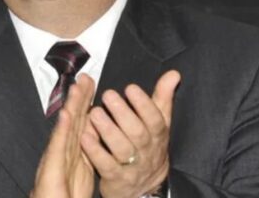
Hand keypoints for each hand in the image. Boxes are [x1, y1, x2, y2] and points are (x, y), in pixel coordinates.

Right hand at [31, 74, 96, 197]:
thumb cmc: (65, 196)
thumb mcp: (82, 174)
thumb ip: (89, 154)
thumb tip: (97, 136)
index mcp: (72, 152)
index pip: (80, 122)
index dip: (85, 102)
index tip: (91, 84)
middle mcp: (62, 151)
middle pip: (73, 120)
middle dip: (80, 97)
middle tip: (86, 77)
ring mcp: (56, 158)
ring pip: (66, 128)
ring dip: (71, 106)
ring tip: (76, 87)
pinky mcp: (51, 168)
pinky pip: (59, 147)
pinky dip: (62, 129)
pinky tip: (66, 114)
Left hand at [81, 70, 180, 197]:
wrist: (145, 186)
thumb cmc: (149, 146)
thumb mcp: (159, 122)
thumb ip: (163, 97)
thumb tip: (174, 73)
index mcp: (157, 135)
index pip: (155, 119)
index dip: (144, 104)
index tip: (130, 88)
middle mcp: (147, 151)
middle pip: (138, 133)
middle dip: (123, 113)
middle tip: (108, 95)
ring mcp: (132, 167)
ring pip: (122, 149)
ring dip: (108, 130)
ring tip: (94, 113)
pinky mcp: (116, 179)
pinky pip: (106, 166)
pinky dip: (95, 152)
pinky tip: (85, 136)